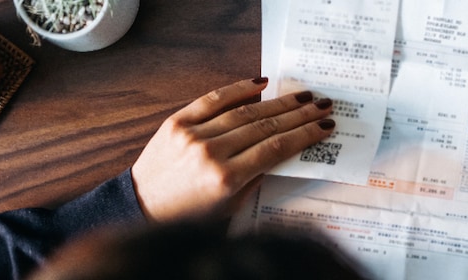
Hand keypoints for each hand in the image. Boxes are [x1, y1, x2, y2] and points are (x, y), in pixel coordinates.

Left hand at [131, 77, 334, 222]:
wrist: (142, 206)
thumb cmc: (189, 213)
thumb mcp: (231, 205)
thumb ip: (257, 176)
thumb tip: (284, 148)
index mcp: (226, 178)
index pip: (276, 148)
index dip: (304, 135)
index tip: (325, 127)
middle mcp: (210, 153)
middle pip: (266, 126)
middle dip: (299, 115)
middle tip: (322, 105)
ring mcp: (193, 135)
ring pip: (245, 111)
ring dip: (278, 102)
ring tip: (303, 95)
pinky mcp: (177, 122)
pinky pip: (212, 100)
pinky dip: (238, 89)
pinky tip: (261, 83)